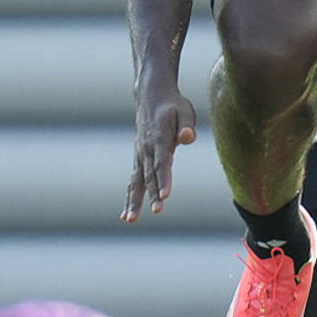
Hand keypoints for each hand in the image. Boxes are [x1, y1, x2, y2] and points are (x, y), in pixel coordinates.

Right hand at [124, 83, 196, 222]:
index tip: (166, 195)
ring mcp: (140, 155)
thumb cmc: (173, 105)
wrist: (151, 97)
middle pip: (150, 175)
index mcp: (159, 138)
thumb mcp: (185, 110)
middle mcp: (146, 149)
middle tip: (157, 210)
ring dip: (134, 201)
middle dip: (153, 194)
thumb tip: (188, 137)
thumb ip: (186, 125)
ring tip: (130, 220)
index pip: (162, 162)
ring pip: (137, 181)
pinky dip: (130, 197)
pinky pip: (133, 181)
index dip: (164, 179)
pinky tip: (127, 215)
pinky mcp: (138, 160)